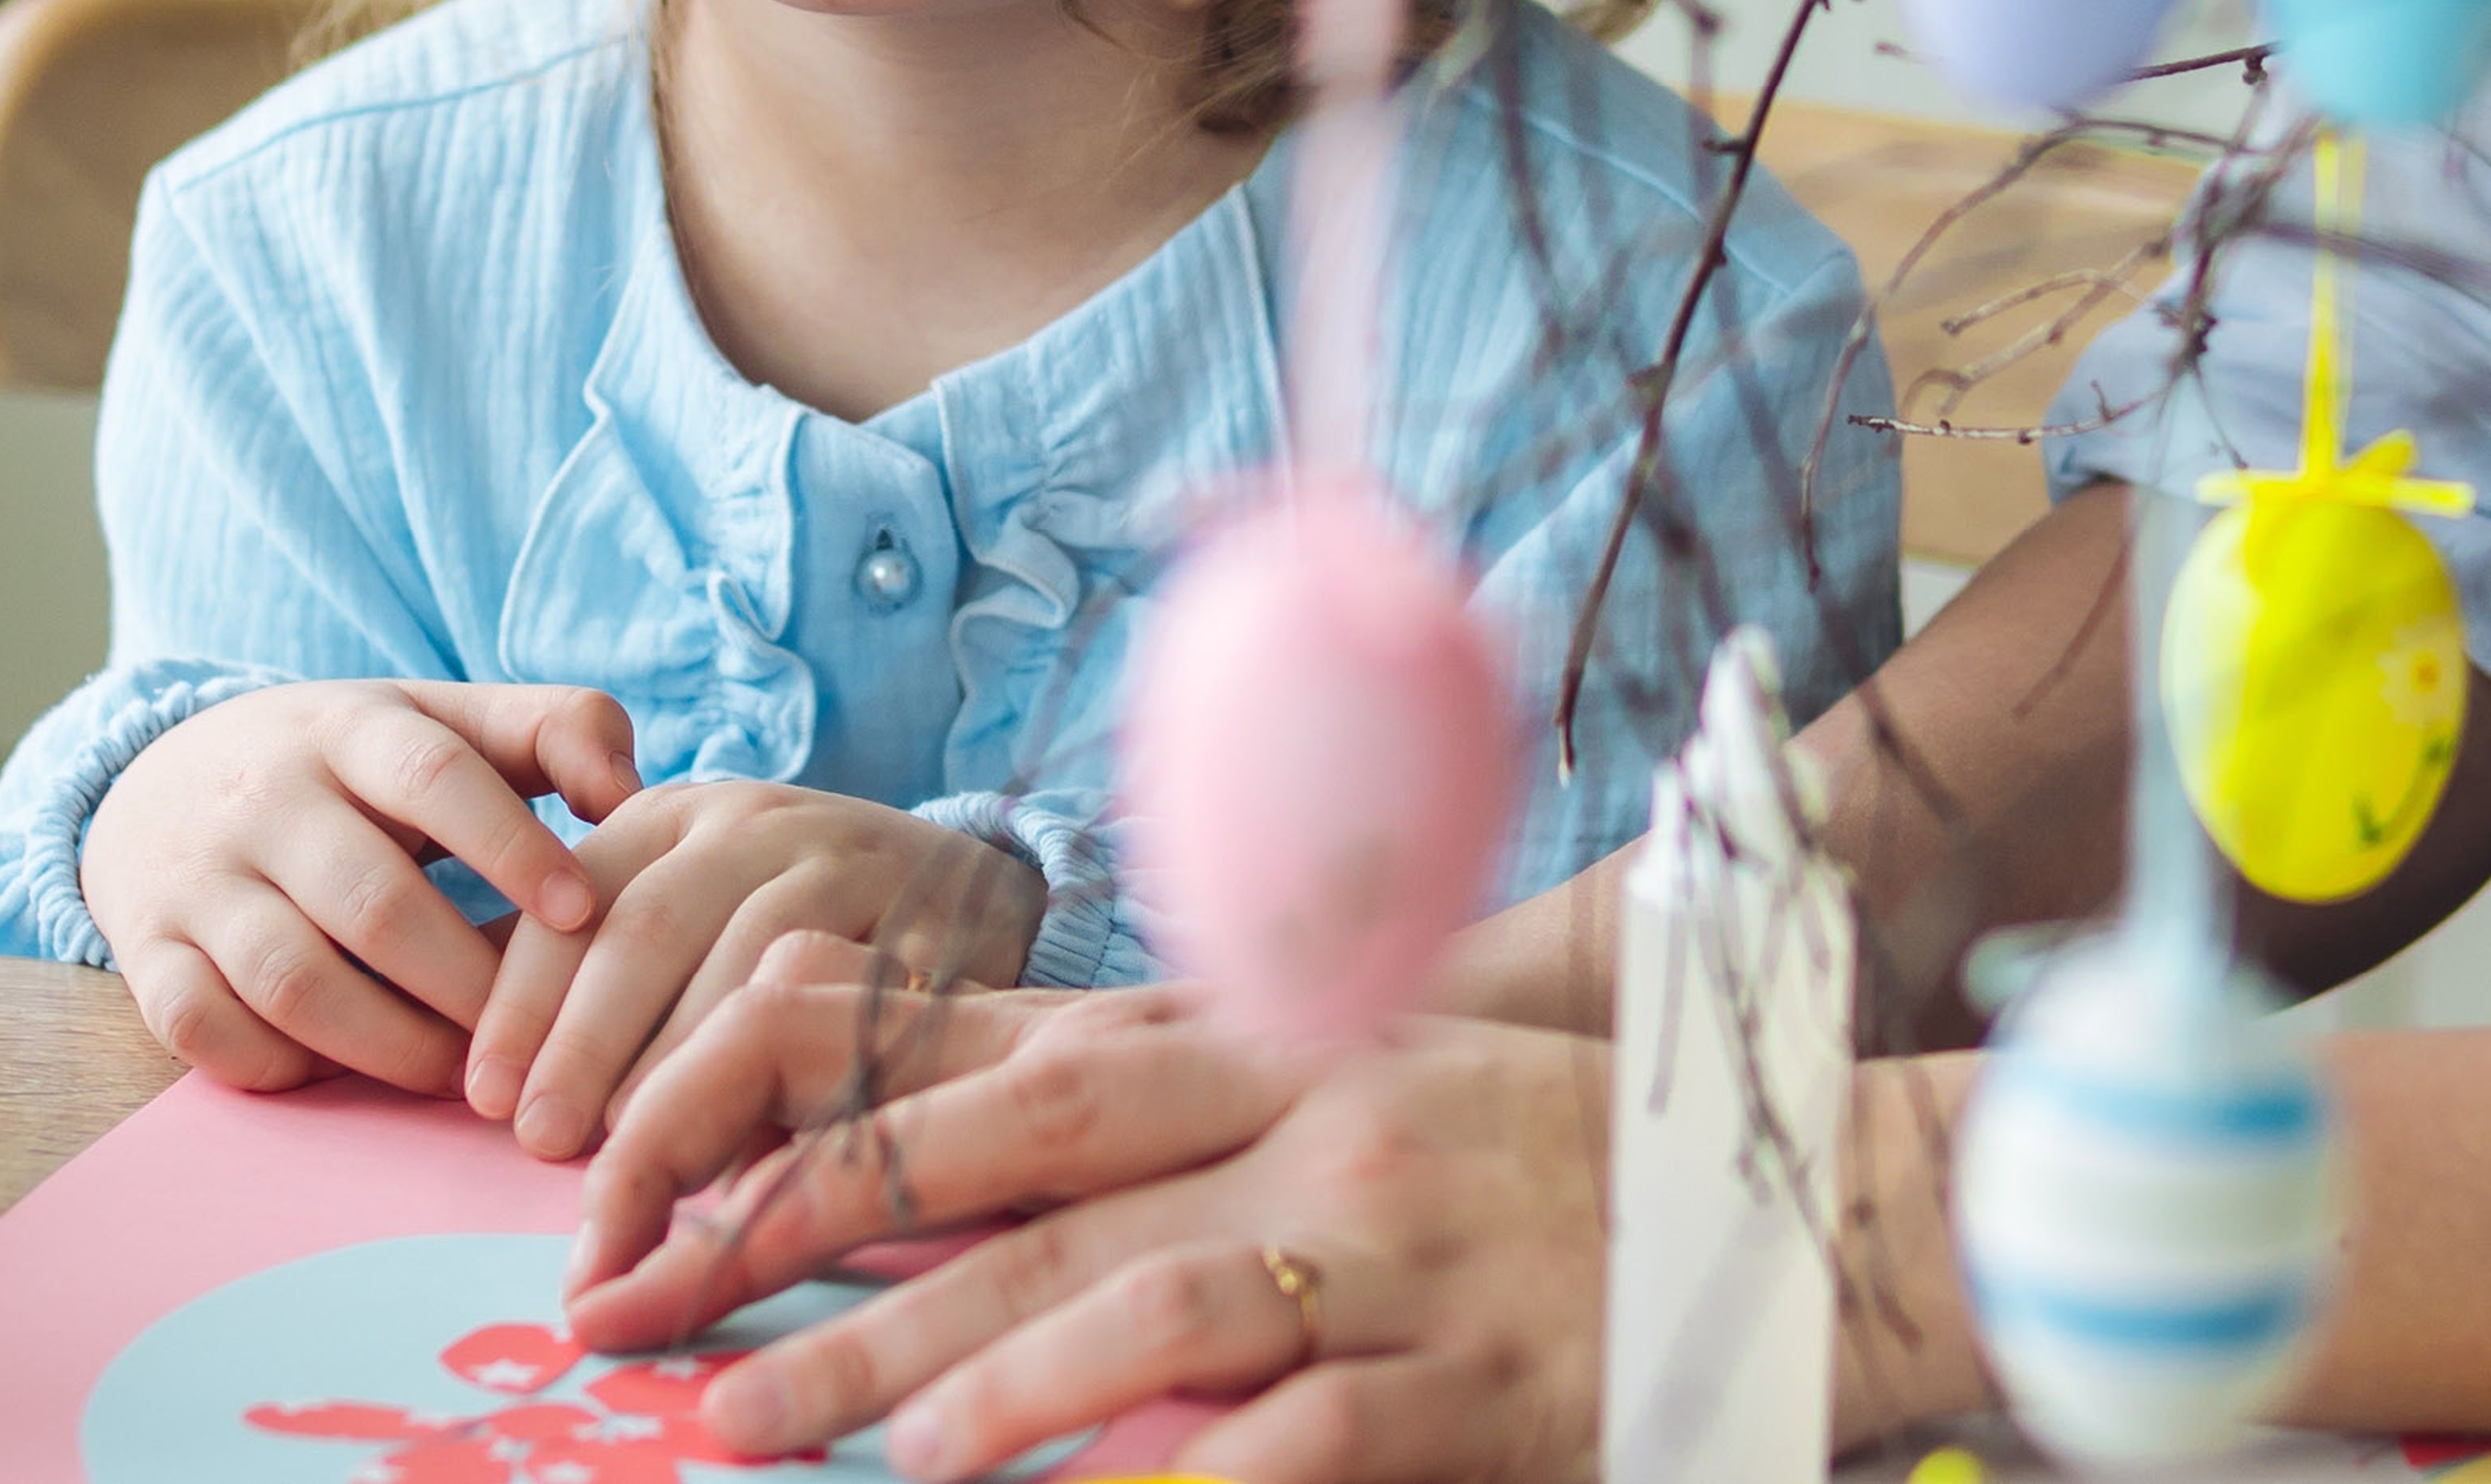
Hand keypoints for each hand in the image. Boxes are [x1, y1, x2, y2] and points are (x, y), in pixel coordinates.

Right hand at [84, 679, 642, 1094]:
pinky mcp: (145, 952)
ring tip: (465, 1074)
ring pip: (293, 980)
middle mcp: (264, 796)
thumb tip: (636, 793)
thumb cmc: (344, 766)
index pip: (434, 774)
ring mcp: (197, 879)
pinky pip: (204, 1028)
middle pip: (373, 902)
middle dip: (467, 984)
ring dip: (391, 1045)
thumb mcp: (438, 720)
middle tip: (538, 1041)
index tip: (581, 914)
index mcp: (350, 727)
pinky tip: (342, 1070)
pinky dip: (279, 1064)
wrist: (158, 777)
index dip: (510, 845)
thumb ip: (552, 730)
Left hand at [466, 783, 1043, 1157]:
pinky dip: (808, 1082)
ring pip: (753, 965)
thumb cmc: (781, 910)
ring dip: (686, 1068)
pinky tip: (763, 1150)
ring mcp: (854, 866)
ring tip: (639, 1154)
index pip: (578, 900)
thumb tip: (480, 1077)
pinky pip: (862, 1004)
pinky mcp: (936, 922)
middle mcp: (760, 824)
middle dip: (585, 1043)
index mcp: (678, 814)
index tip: (488, 1095)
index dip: (523, 1001)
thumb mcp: (681, 897)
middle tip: (541, 1140)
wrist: (963, 876)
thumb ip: (586, 965)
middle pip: (652, 928)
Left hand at [563, 934, 1613, 1483]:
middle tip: (706, 1377)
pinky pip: (1302, 1443)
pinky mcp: (1473, 1379)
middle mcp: (1320, 1129)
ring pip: (1155, 1309)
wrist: (1792, 1210)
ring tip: (875, 1459)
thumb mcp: (1369, 1078)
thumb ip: (1194, 1097)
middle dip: (852, 1287)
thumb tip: (989, 1133)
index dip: (842, 1152)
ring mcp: (1400, 1254)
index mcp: (1279, 1047)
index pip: (1014, 1083)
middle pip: (1038, 1198)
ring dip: (999, 1385)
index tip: (698, 1227)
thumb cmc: (1550, 1158)